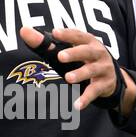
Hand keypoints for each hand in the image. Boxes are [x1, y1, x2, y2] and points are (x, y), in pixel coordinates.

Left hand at [19, 25, 134, 112]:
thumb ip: (48, 43)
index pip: (78, 35)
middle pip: (87, 51)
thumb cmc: (85, 59)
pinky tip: (77, 105)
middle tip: (60, 57)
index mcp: (89, 41)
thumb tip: (24, 31)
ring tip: (68, 78)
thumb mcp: (71, 50)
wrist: (111, 77)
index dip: (67, 34)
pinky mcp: (104, 85)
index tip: (54, 32)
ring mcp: (103, 69)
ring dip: (80, 74)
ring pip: (91, 71)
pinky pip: (94, 92)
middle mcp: (98, 53)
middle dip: (74, 53)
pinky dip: (86, 99)